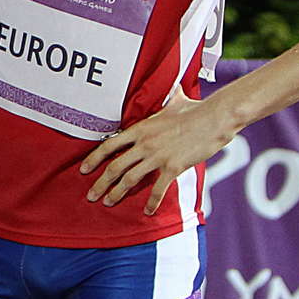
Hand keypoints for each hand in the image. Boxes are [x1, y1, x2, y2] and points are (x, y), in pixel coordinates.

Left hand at [78, 92, 239, 213]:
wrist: (215, 118)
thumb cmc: (195, 109)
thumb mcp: (175, 100)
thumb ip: (168, 97)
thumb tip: (173, 86)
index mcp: (140, 129)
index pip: (109, 145)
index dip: (93, 159)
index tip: (83, 170)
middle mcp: (144, 144)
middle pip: (115, 167)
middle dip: (100, 184)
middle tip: (91, 195)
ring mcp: (157, 156)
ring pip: (130, 179)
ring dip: (117, 193)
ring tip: (108, 203)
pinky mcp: (173, 167)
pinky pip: (157, 189)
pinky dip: (151, 202)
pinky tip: (147, 211)